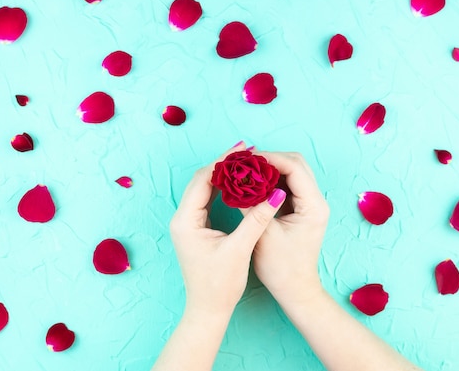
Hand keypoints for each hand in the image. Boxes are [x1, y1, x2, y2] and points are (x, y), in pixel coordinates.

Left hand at [169, 143, 286, 315]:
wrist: (208, 309)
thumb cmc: (219, 284)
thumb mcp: (240, 249)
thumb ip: (256, 219)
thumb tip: (275, 194)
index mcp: (186, 220)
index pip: (203, 180)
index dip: (223, 162)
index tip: (244, 150)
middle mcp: (182, 218)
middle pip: (202, 180)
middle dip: (224, 164)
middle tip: (247, 150)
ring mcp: (188, 223)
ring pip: (204, 188)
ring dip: (223, 174)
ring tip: (245, 161)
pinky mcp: (195, 228)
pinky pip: (207, 199)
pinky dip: (223, 189)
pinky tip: (239, 183)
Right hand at [242, 151, 329, 304]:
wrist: (294, 290)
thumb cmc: (281, 268)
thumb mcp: (263, 235)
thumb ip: (252, 205)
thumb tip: (237, 182)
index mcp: (313, 206)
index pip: (294, 168)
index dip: (270, 159)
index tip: (246, 160)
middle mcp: (316, 201)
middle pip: (296, 164)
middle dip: (270, 160)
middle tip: (245, 163)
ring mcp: (310, 204)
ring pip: (292, 172)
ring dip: (270, 169)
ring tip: (246, 170)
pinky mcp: (301, 209)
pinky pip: (287, 184)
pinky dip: (271, 180)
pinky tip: (253, 183)